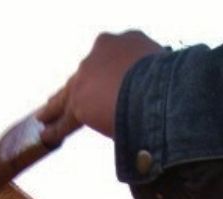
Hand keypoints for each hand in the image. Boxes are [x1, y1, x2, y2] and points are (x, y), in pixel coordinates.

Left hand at [38, 30, 164, 142]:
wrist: (163, 89)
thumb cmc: (177, 83)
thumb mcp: (170, 72)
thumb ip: (159, 81)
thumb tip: (168, 97)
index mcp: (129, 41)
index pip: (113, 58)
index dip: (111, 74)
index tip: (113, 84)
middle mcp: (104, 50)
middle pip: (87, 73)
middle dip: (79, 87)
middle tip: (67, 96)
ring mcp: (88, 73)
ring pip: (69, 93)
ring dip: (57, 106)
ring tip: (46, 115)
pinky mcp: (80, 101)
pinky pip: (66, 118)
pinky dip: (57, 127)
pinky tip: (47, 133)